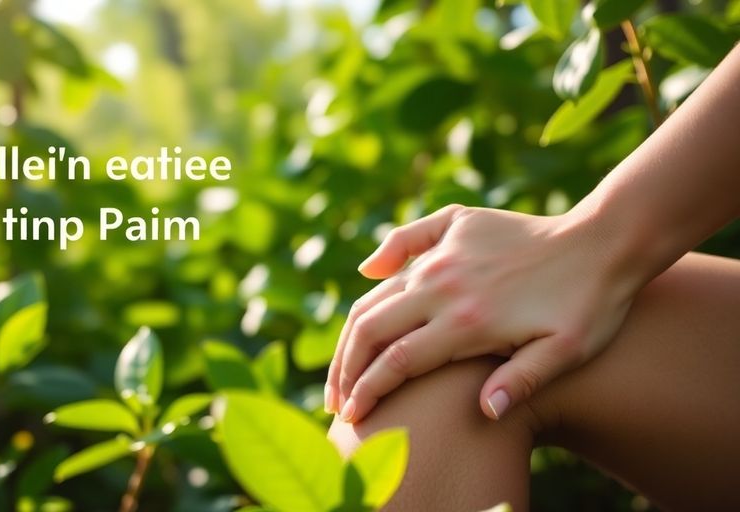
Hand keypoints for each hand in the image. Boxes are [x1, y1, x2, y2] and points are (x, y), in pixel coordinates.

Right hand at [325, 204, 636, 422]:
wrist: (605, 241)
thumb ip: (523, 379)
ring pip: (378, 294)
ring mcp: (445, 255)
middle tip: (336, 400)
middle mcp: (445, 285)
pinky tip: (369, 277)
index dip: (368, 390)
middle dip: (346, 368)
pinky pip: (404, 244)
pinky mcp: (454, 230)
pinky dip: (380, 265)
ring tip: (344, 364)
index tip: (351, 416)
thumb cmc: (590, 306)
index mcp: (469, 320)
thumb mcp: (567, 351)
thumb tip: (486, 412)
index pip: (398, 360)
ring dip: (353, 331)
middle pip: (372, 328)